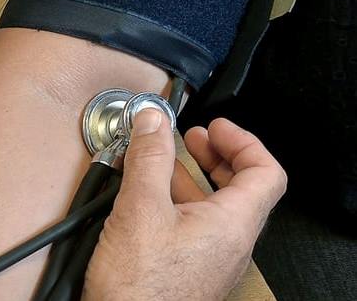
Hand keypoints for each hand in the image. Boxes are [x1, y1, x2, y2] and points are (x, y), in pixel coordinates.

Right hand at [84, 111, 286, 300]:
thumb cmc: (140, 288)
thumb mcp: (140, 209)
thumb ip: (149, 159)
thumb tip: (153, 121)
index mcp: (232, 224)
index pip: (265, 172)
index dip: (243, 142)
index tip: (214, 127)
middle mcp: (230, 244)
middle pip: (243, 189)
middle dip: (216, 156)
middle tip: (192, 138)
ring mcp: (212, 260)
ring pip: (215, 209)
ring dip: (191, 179)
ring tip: (158, 165)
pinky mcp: (190, 272)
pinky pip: (196, 228)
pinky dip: (177, 204)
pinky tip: (145, 201)